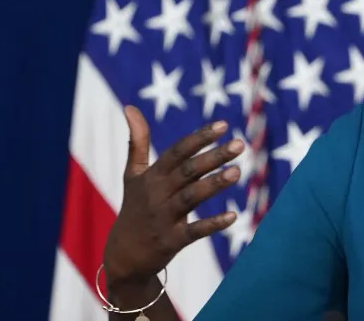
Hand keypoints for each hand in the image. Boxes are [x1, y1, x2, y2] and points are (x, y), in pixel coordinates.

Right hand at [102, 105, 244, 284]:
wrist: (123, 255)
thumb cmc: (134, 207)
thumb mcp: (133, 175)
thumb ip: (137, 142)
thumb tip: (130, 106)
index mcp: (151, 176)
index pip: (177, 151)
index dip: (199, 138)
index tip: (223, 125)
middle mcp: (157, 194)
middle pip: (188, 171)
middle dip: (214, 157)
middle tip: (240, 144)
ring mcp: (164, 218)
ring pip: (191, 197)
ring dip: (214, 184)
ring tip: (237, 171)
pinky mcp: (171, 240)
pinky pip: (194, 231)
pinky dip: (213, 224)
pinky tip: (233, 216)